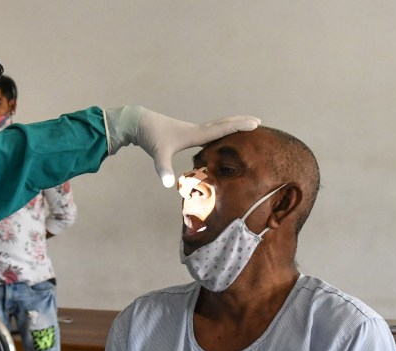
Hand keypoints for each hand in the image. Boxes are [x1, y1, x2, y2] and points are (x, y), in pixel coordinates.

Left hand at [135, 108, 259, 186]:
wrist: (138, 123)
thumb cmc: (150, 137)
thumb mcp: (158, 155)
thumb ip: (164, 170)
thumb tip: (168, 185)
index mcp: (194, 134)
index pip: (221, 129)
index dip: (238, 127)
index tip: (255, 123)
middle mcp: (195, 130)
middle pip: (222, 123)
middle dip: (239, 122)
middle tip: (257, 121)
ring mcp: (190, 130)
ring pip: (215, 125)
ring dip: (230, 124)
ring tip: (243, 124)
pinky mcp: (184, 132)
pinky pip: (207, 130)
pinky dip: (218, 129)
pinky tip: (218, 135)